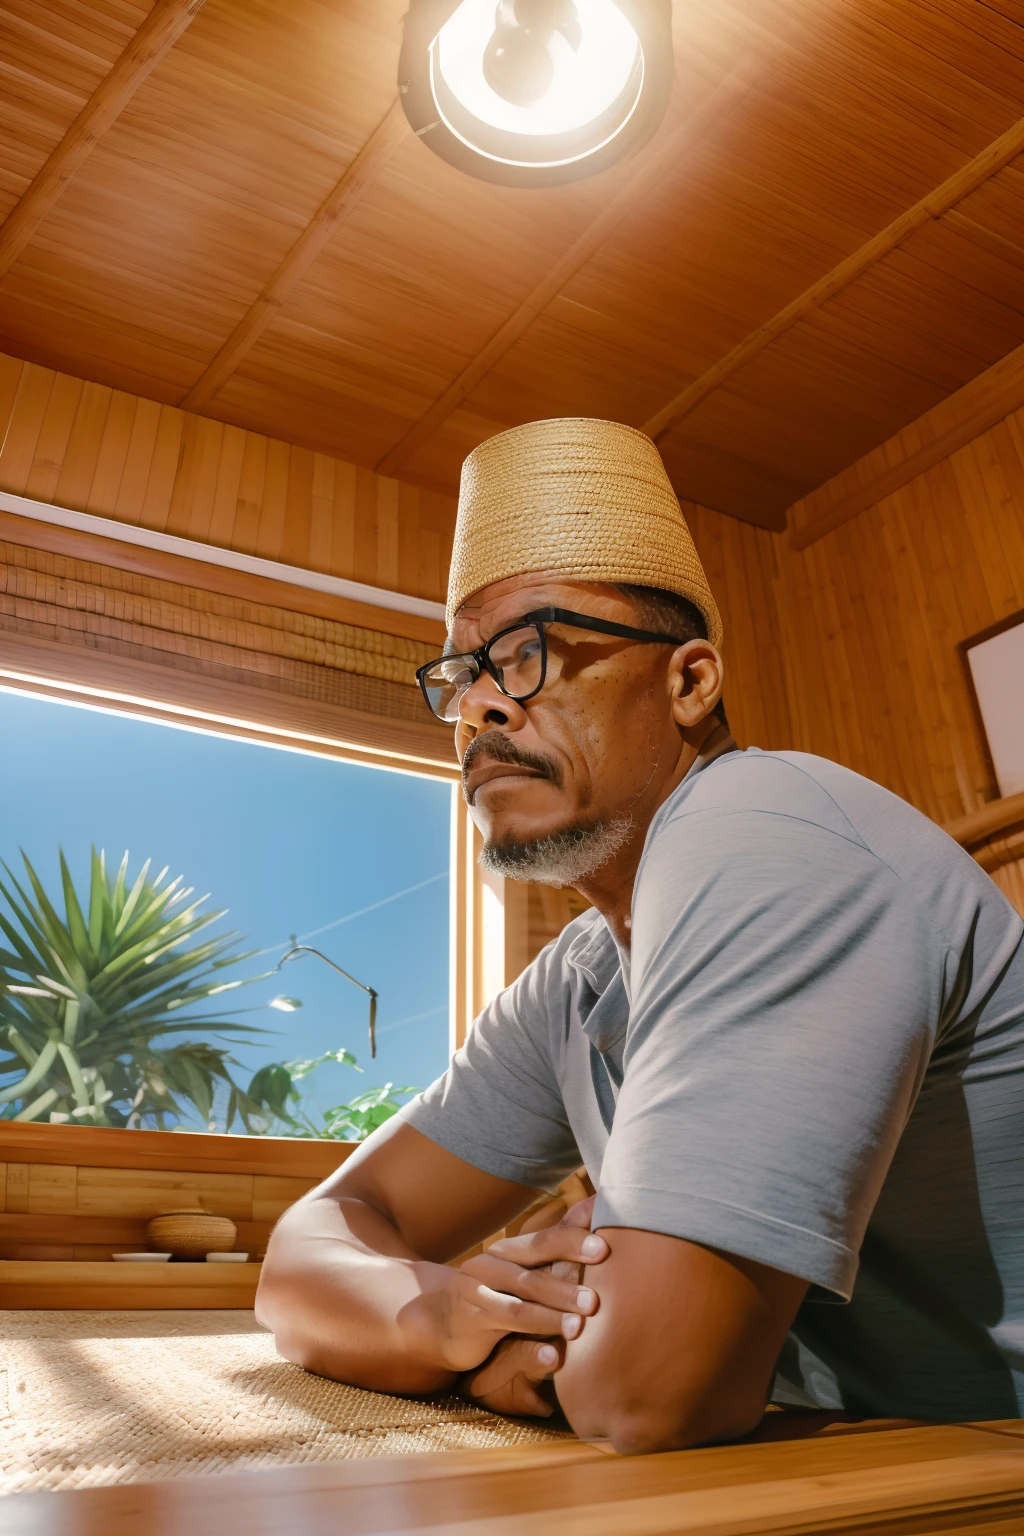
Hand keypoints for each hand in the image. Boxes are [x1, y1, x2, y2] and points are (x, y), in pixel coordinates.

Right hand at [456, 1195, 606, 1414]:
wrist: (442, 1320)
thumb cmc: (497, 1294)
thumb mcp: (526, 1271)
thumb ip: (559, 1242)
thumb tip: (597, 1203)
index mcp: (510, 1251)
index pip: (545, 1240)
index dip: (574, 1241)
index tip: (604, 1248)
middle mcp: (493, 1263)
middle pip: (534, 1267)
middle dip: (566, 1280)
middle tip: (596, 1298)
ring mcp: (479, 1290)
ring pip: (522, 1301)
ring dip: (552, 1314)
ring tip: (580, 1327)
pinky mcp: (472, 1320)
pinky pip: (505, 1332)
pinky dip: (531, 1346)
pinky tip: (553, 1357)